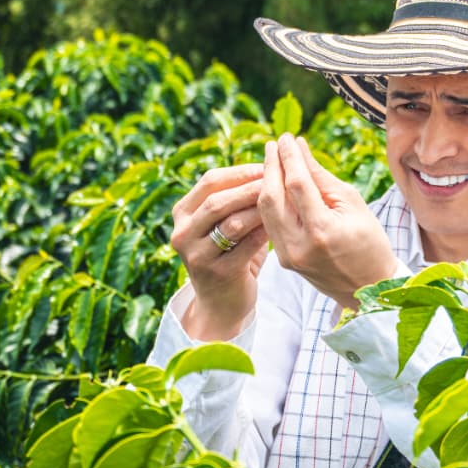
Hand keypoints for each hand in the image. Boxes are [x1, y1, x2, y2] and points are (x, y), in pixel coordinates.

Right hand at [170, 164, 268, 340]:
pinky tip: (282, 226)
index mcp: (183, 212)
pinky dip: (264, 233)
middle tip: (278, 179)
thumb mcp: (225, 222)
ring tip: (284, 201)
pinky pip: (246, 246)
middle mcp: (183, 232)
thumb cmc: (230, 252)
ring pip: (231, 223)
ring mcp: (196, 255)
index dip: (240, 171)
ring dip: (260, 209)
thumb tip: (270, 165)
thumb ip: (237, 197)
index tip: (268, 165)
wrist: (222, 302)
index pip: (210, 181)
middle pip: (218, 201)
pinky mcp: (216, 273)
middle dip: (250, 187)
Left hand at [258, 133, 398, 308]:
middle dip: (272, 166)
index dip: (289, 157)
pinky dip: (270, 202)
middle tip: (276, 144)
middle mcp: (299, 245)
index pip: (297, 184)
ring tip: (274, 160)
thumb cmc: (370, 241)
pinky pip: (270, 224)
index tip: (287, 138)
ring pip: (265, 211)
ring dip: (266, 182)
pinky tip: (275, 185)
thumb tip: (299, 149)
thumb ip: (322, 177)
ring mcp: (288, 256)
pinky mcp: (284, 261)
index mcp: (322, 230)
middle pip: (272, 197)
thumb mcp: (353, 204)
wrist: (370, 288)